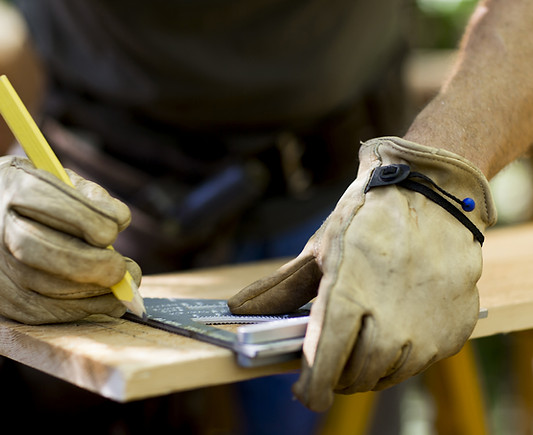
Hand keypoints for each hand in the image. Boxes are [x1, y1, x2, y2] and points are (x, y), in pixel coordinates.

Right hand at [0, 156, 140, 323]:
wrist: (3, 223)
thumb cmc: (44, 201)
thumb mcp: (64, 182)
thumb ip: (91, 196)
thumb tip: (119, 219)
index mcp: (14, 188)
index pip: (48, 202)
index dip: (86, 218)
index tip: (113, 230)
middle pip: (41, 250)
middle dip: (90, 262)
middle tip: (121, 268)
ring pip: (46, 286)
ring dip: (94, 290)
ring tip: (123, 283)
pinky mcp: (5, 300)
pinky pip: (46, 311)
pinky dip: (85, 307)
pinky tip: (109, 299)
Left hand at [228, 137, 495, 410]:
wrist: (431, 193)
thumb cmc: (367, 217)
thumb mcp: (319, 249)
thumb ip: (280, 288)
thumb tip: (237, 309)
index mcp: (347, 297)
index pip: (324, 364)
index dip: (312, 388)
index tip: (305, 392)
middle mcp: (390, 322)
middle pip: (356, 376)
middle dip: (338, 373)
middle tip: (336, 353)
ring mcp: (428, 329)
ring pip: (389, 374)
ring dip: (370, 366)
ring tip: (365, 336)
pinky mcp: (455, 330)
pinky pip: (422, 361)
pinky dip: (403, 353)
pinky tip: (398, 326)